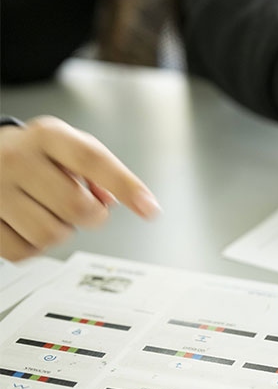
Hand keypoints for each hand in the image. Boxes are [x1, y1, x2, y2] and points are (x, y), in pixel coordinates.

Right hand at [0, 116, 159, 260]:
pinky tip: (28, 225)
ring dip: (62, 231)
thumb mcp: (65, 145)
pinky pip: (25, 252)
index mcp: (47, 136)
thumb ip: (98, 168)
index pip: (92, 160)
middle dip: (92, 216)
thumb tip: (112, 200)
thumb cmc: (33, 154)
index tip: (150, 208)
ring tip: (48, 211)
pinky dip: (35, 246)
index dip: (125, 185)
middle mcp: (17, 159)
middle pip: (78, 207)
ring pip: (52, 235)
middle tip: (84, 206)